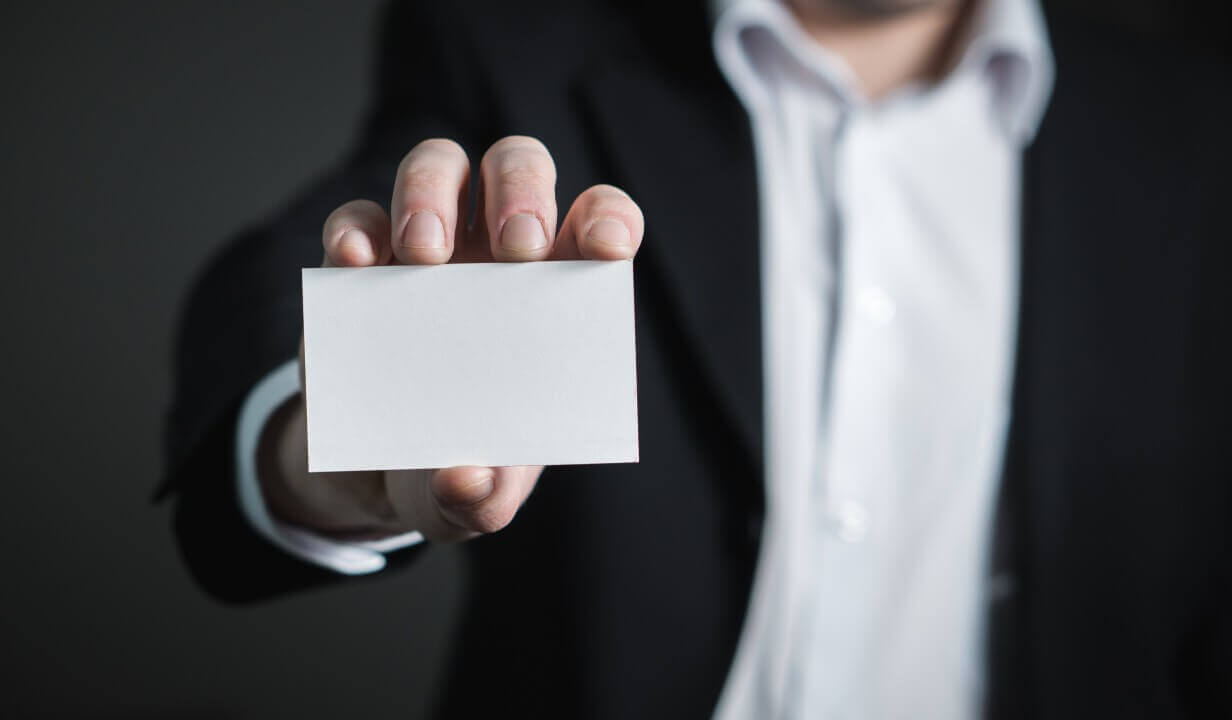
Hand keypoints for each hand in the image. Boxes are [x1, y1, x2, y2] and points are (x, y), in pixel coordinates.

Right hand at [257, 136, 643, 541]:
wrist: (379, 473)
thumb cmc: (456, 468)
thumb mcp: (474, 499)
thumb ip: (483, 498)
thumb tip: (468, 479)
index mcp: (556, 294)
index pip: (600, 223)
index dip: (610, 219)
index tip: (607, 250)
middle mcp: (496, 254)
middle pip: (517, 168)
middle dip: (522, 191)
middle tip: (515, 249)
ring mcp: (426, 249)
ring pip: (439, 166)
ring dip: (433, 193)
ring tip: (426, 256)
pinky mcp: (360, 264)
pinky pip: (358, 218)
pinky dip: (356, 229)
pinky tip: (357, 262)